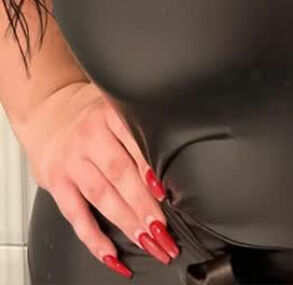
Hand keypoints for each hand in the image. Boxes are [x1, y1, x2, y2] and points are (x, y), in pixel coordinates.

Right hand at [16, 80, 179, 276]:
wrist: (48, 113)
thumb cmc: (92, 117)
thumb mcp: (116, 108)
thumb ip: (139, 130)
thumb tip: (175, 160)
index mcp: (109, 114)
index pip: (133, 142)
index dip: (149, 168)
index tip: (164, 192)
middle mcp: (89, 136)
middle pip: (119, 173)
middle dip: (143, 204)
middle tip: (163, 228)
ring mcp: (71, 161)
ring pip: (101, 196)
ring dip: (126, 221)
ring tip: (147, 241)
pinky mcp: (57, 183)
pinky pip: (76, 215)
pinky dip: (94, 238)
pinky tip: (111, 253)